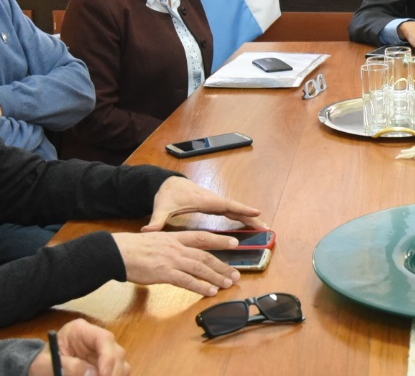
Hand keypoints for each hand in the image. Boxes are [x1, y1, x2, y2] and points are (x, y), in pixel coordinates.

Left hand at [27, 319, 128, 375]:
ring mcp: (102, 352)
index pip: (104, 338)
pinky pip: (117, 373)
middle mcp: (96, 339)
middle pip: (117, 352)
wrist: (39, 370)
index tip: (103, 375)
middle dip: (114, 372)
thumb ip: (68, 367)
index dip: (108, 357)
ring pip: (121, 364)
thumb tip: (91, 373)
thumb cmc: (41, 364)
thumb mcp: (45, 365)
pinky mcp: (104, 365)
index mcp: (80, 331)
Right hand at [111, 230, 241, 296]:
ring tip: (228, 284)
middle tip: (236, 274)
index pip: (202, 237)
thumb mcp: (154, 240)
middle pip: (205, 255)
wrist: (117, 252)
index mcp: (174, 238)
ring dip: (216, 277)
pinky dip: (201, 286)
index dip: (220, 241)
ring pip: (200, 268)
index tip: (235, 243)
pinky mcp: (165, 273)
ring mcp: (172, 260)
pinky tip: (210, 291)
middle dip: (223, 265)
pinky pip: (188, 281)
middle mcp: (176, 247)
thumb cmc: (132, 248)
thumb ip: (168, 247)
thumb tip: (176, 255)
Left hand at [143, 176, 265, 231]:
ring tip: (263, 228)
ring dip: (249, 218)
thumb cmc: (167, 195)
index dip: (241, 209)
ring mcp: (215, 202)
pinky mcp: (214, 205)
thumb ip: (157, 220)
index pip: (226, 204)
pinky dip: (241, 217)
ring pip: (235, 210)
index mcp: (204, 200)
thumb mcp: (162, 207)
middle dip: (251, 216)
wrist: (168, 184)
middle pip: (236, 208)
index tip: (256, 212)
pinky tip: (248, 225)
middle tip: (266, 226)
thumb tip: (148, 230)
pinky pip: (231, 211)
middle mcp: (213, 200)